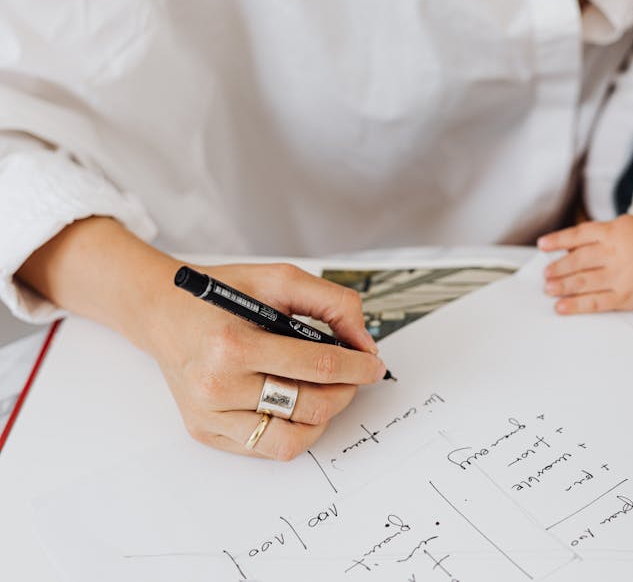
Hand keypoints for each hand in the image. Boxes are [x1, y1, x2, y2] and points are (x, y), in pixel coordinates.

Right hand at [17, 218, 385, 459]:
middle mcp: (217, 386)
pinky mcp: (206, 432)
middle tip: (353, 377)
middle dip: (345, 392)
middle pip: (310, 406)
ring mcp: (209, 415)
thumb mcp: (279, 279)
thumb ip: (332, 303)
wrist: (163, 312)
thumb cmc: (221, 294)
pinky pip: (267, 448)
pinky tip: (294, 403)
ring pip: (292, 440)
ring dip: (323, 418)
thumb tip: (365, 345)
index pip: (317, 365)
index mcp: (233, 344)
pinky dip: (293, 429)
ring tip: (326, 394)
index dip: (357, 367)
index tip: (374, 365)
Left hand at [537, 214, 632, 313]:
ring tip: (549, 289)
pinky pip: (596, 302)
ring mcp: (620, 276)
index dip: (558, 240)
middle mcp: (615, 253)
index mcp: (613, 232)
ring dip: (562, 286)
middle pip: (579, 260)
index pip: (578, 235)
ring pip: (584, 282)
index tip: (542, 245)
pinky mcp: (625, 296)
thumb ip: (597, 236)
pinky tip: (562, 306)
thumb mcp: (623, 227)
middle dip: (558, 268)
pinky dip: (576, 305)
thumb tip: (566, 248)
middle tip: (545, 274)